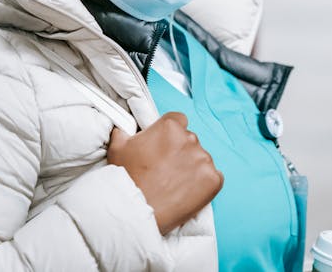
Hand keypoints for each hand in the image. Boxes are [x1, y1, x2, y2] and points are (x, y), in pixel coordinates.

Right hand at [107, 112, 223, 234]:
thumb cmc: (126, 179)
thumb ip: (124, 132)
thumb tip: (123, 129)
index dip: (171, 134)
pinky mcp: (213, 180)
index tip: (165, 145)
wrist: (135, 211)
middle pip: (190, 140)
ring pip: (201, 159)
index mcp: (170, 127)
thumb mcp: (118, 148)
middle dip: (180, 152)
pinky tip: (187, 191)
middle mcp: (190, 139)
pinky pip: (214, 177)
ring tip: (174, 183)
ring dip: (192, 168)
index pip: (178, 121)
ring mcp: (203, 160)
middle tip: (166, 169)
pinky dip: (204, 184)